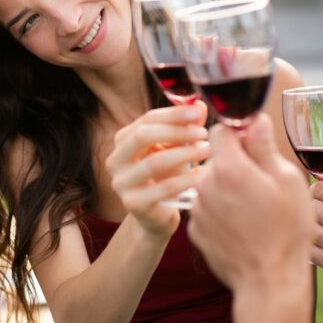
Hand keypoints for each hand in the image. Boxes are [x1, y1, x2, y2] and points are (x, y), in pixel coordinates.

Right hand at [106, 102, 209, 237]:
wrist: (158, 216)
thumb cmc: (167, 177)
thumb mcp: (176, 148)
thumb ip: (186, 126)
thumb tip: (198, 105)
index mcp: (123, 141)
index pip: (146, 120)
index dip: (173, 114)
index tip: (197, 113)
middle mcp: (115, 160)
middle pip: (143, 136)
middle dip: (176, 131)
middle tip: (203, 133)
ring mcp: (121, 183)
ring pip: (153, 162)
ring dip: (184, 154)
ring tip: (206, 151)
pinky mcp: (132, 204)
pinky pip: (162, 188)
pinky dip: (185, 180)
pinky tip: (201, 176)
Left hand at [188, 113, 312, 293]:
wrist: (269, 282)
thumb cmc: (286, 231)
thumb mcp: (287, 181)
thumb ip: (264, 147)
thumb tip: (255, 121)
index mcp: (229, 167)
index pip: (220, 129)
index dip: (239, 133)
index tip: (255, 146)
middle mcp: (205, 184)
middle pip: (215, 158)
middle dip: (235, 163)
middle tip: (262, 184)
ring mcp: (197, 210)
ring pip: (210, 184)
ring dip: (227, 188)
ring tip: (254, 209)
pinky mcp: (195, 231)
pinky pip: (207, 209)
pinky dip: (220, 212)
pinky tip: (242, 227)